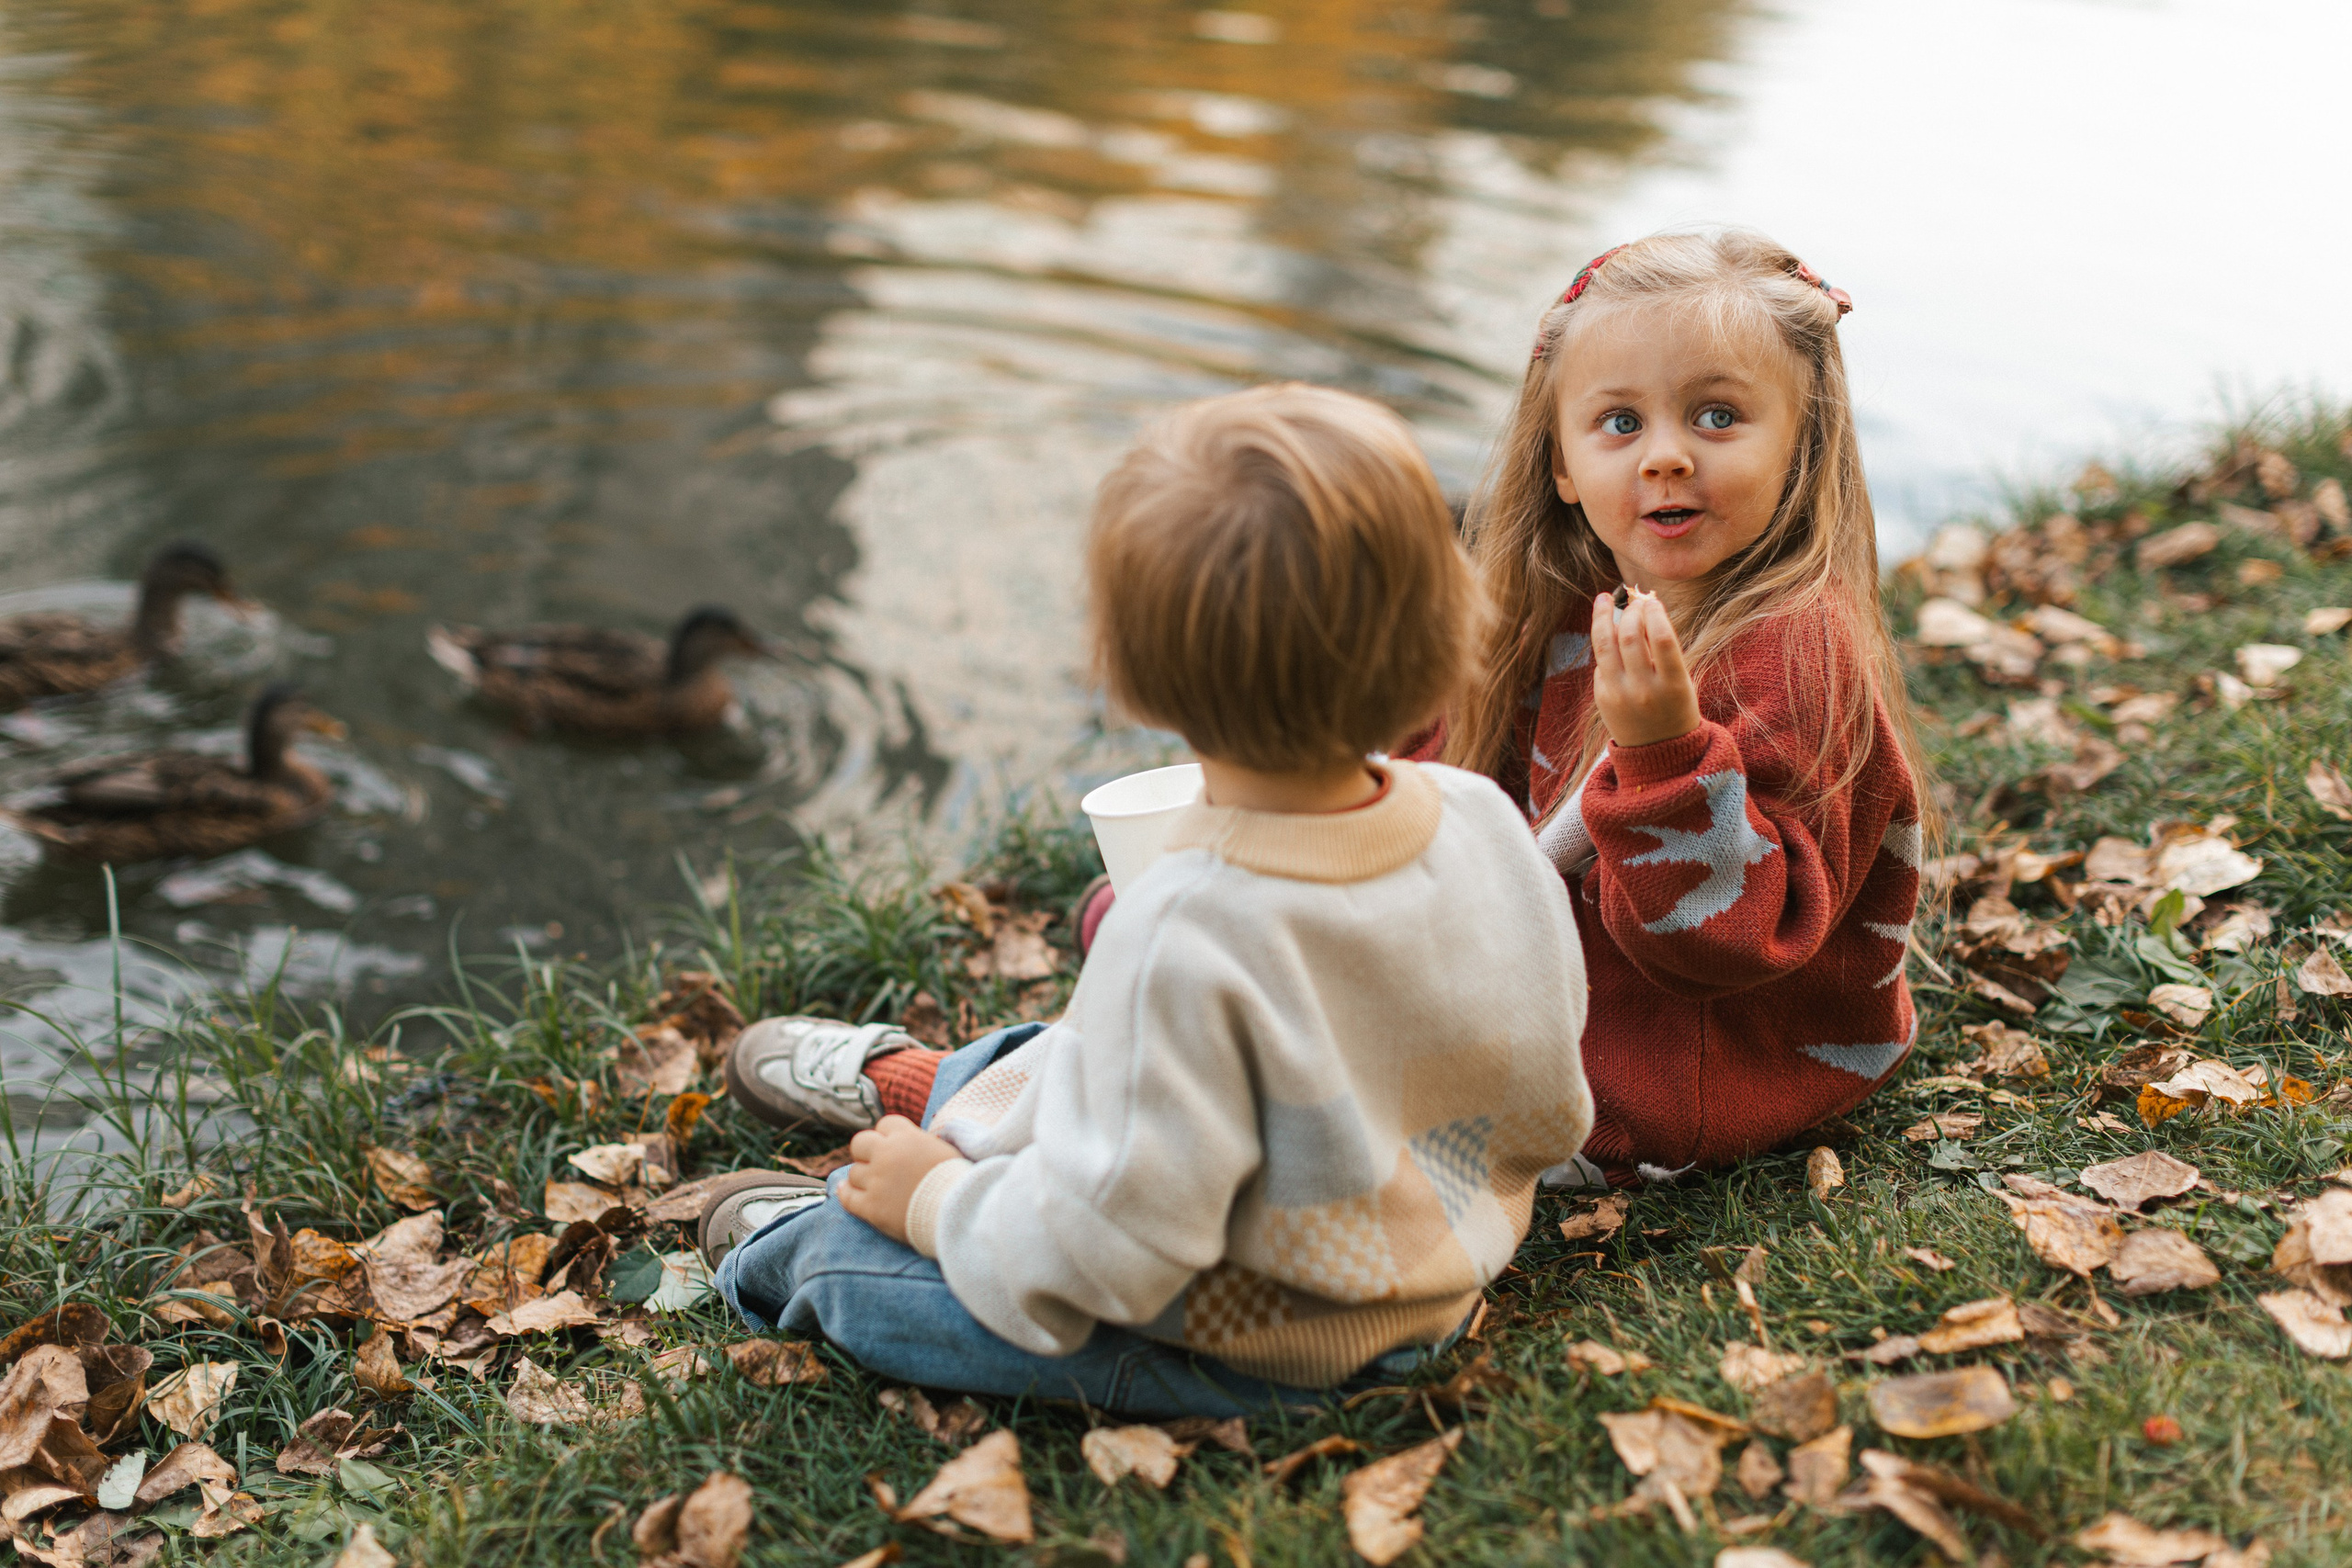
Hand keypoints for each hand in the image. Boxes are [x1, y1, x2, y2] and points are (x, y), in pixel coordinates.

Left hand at [837, 1115, 960, 1243]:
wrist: (959, 1211)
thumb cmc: (958, 1181)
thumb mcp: (943, 1149)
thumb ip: (921, 1142)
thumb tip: (912, 1141)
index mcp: (907, 1137)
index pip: (885, 1124)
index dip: (888, 1135)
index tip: (894, 1146)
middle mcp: (887, 1154)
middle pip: (859, 1143)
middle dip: (866, 1152)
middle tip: (876, 1164)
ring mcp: (877, 1181)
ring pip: (854, 1173)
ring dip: (863, 1178)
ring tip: (876, 1186)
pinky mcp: (871, 1207)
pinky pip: (848, 1197)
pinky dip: (845, 1193)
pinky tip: (845, 1191)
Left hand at [1591, 590, 1700, 747]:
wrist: (1658, 752)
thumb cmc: (1674, 707)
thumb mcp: (1680, 681)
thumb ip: (1661, 650)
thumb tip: (1641, 610)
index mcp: (1673, 685)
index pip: (1662, 638)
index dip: (1655, 613)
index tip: (1652, 601)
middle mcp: (1644, 691)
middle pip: (1630, 637)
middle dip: (1631, 612)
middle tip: (1634, 602)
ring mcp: (1619, 695)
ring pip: (1605, 645)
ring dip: (1602, 617)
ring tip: (1603, 599)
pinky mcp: (1602, 698)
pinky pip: (1601, 663)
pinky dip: (1606, 645)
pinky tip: (1611, 636)